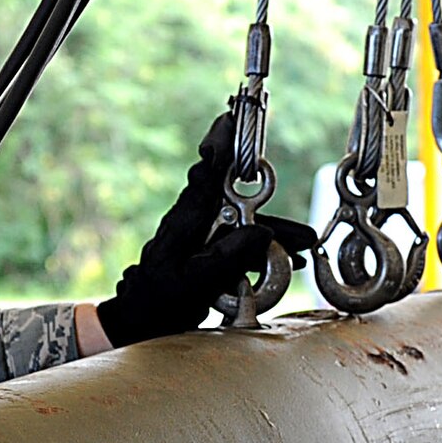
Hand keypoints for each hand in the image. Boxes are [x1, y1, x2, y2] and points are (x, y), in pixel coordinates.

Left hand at [95, 113, 317, 345]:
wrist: (137, 323)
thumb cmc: (157, 303)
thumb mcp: (193, 284)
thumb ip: (227, 258)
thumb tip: (262, 233)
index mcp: (186, 223)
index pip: (207, 177)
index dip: (221, 147)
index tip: (230, 119)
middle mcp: (194, 224)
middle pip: (237, 205)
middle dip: (273, 216)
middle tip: (302, 232)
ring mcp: (201, 239)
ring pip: (243, 227)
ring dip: (274, 238)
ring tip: (304, 248)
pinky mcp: (205, 254)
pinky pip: (239, 246)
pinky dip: (262, 252)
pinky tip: (287, 260)